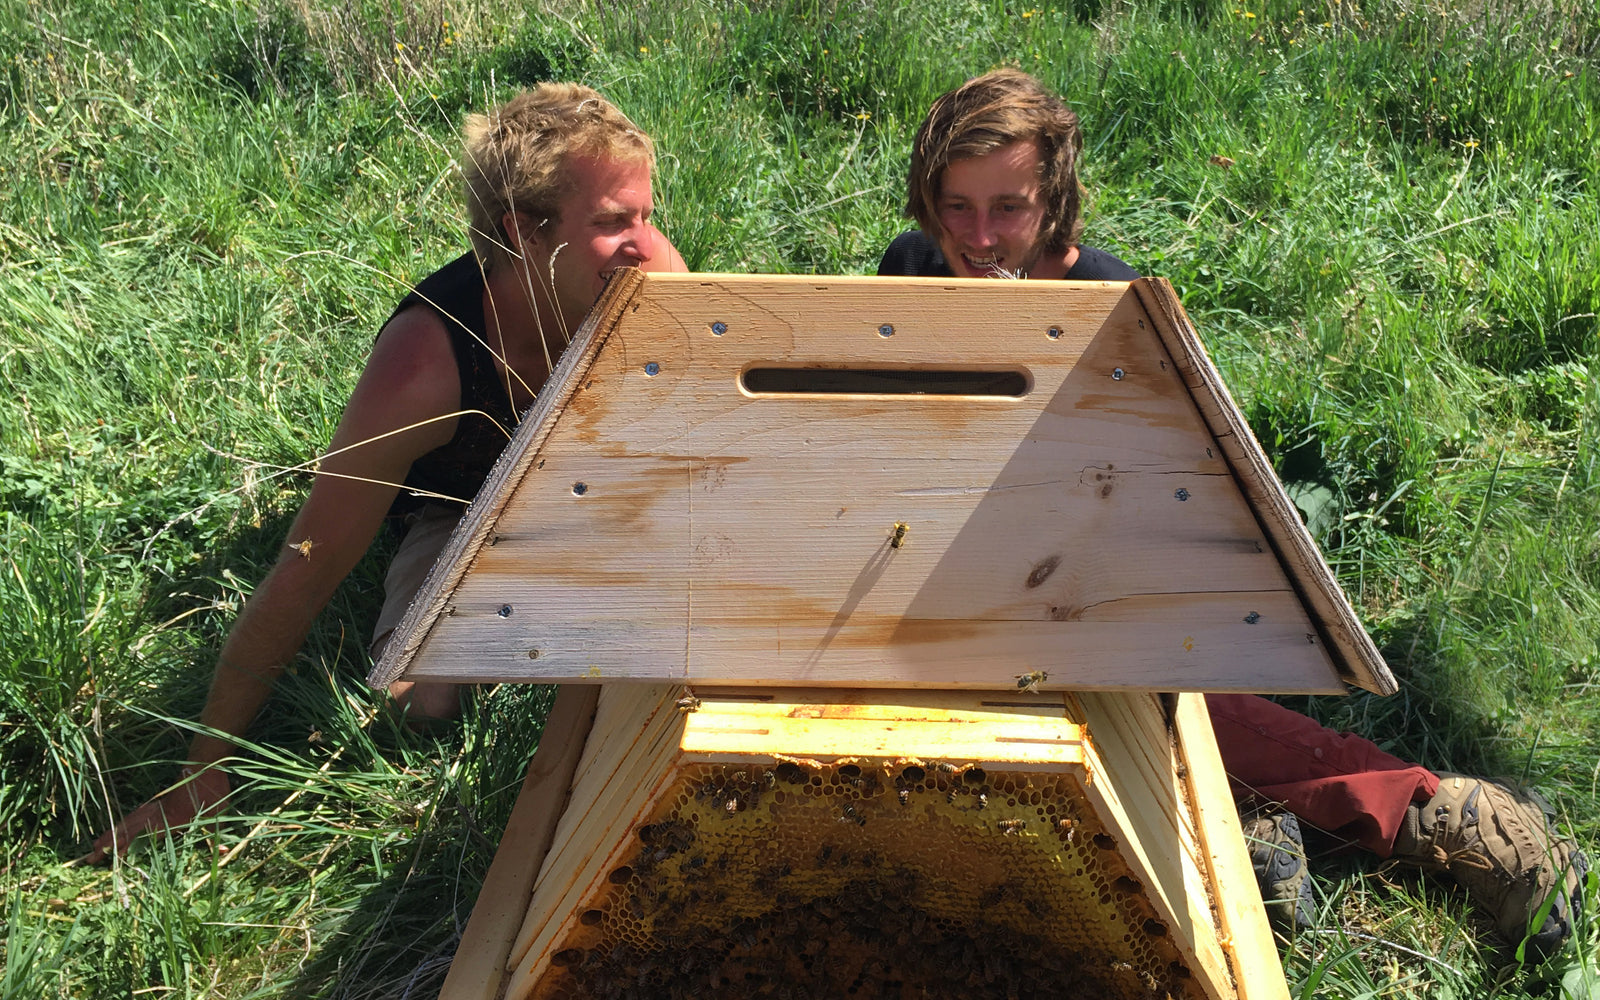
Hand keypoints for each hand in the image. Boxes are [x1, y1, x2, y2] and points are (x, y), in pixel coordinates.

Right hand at [81, 764, 231, 863]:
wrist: (206, 763)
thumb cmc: (213, 789)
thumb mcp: (218, 814)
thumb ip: (217, 836)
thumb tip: (224, 853)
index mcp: (167, 820)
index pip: (139, 837)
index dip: (124, 848)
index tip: (110, 859)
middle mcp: (156, 814)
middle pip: (126, 830)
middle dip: (108, 845)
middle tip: (89, 858)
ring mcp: (155, 806)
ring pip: (127, 822)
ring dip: (111, 835)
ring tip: (95, 846)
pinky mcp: (157, 802)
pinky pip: (135, 815)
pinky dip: (123, 824)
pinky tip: (119, 829)